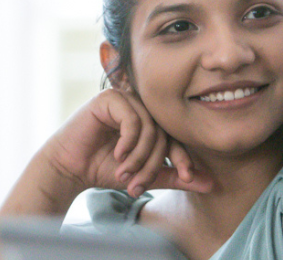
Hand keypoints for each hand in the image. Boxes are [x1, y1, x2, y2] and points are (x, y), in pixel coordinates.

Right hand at [40, 88, 213, 199]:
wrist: (70, 167)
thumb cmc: (103, 169)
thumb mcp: (145, 176)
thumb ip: (175, 176)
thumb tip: (211, 184)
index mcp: (152, 121)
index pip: (176, 135)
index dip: (183, 156)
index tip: (186, 176)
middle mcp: (141, 107)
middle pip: (164, 132)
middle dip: (154, 162)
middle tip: (139, 183)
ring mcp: (126, 100)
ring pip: (150, 127)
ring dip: (139, 155)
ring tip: (125, 172)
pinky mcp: (110, 98)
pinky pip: (132, 118)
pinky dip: (128, 141)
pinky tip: (118, 155)